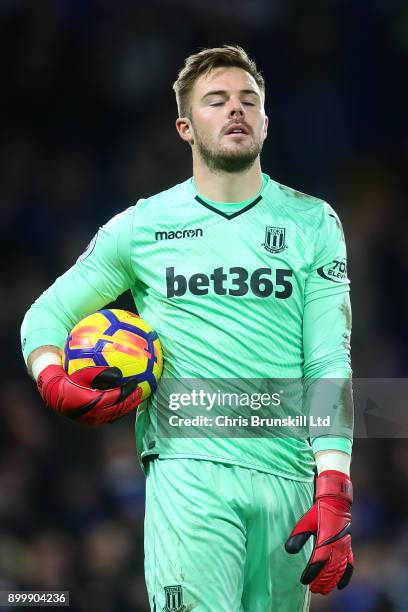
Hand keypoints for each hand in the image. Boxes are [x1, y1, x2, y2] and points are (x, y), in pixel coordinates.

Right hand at [37, 364, 142, 424]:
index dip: (127, 391)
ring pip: (116, 415)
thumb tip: (120, 373)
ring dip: (127, 407)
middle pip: (119, 408)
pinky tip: (125, 404)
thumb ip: (101, 373)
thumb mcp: (85, 373)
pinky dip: (120, 411)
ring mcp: (93, 420)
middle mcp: (94, 414)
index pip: (116, 397)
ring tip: (136, 398)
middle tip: (140, 390)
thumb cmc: (70, 380)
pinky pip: (110, 417)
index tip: (135, 383)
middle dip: (131, 400)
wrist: (55, 395)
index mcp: (93, 401)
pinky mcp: (92, 422)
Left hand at [285, 470, 352, 594]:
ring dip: (331, 581)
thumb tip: (288, 551)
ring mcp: (344, 547)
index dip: (311, 573)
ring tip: (322, 590)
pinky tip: (340, 586)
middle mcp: (336, 545)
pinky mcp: (348, 546)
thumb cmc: (318, 511)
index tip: (304, 581)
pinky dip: (345, 576)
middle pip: (329, 570)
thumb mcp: (305, 521)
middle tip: (313, 589)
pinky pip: (349, 565)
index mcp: (325, 539)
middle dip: (321, 581)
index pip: (318, 562)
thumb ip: (298, 536)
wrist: (335, 501)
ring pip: (338, 570)